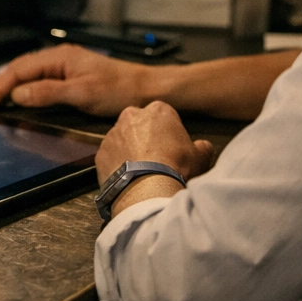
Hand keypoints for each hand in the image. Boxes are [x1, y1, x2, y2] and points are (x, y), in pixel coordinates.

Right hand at [0, 44, 153, 116]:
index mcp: (58, 57)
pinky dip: (24, 88)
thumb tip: (17, 94)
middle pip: (19, 69)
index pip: (18, 70)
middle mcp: (58, 57)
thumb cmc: (119, 90)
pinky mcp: (71, 75)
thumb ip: (48, 92)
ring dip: (9, 87)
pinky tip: (19, 99)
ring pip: (28, 74)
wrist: (147, 88)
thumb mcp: (82, 94)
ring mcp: (65, 65)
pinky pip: (39, 79)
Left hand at [95, 101, 215, 185]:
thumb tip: (202, 146)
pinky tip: (127, 178)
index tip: (171, 146)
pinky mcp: (100, 153)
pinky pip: (110, 155)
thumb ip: (201, 147)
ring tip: (140, 171)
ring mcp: (113, 133)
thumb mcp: (200, 157)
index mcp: (158, 110)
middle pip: (139, 122)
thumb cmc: (176, 167)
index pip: (163, 114)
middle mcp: (131, 116)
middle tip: (155, 157)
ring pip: (122, 138)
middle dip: (145, 135)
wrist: (147, 190)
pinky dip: (116, 164)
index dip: (168, 130)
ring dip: (129, 149)